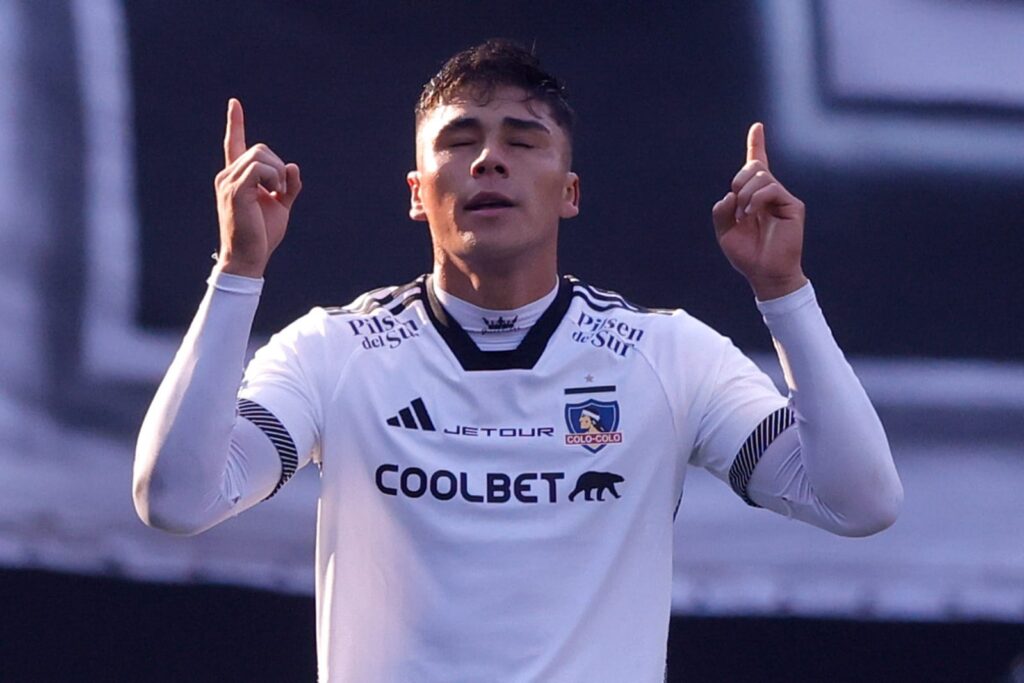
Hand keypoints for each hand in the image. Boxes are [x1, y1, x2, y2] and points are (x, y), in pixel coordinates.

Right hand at [214, 98, 301, 276]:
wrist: (248, 259)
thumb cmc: (262, 236)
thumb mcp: (280, 206)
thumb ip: (288, 185)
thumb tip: (293, 166)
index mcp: (236, 178)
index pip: (233, 144)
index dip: (235, 123)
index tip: (235, 103)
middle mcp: (227, 176)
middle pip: (260, 148)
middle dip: (279, 165)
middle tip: (282, 190)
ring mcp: (228, 182)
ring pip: (261, 156)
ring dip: (278, 172)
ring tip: (277, 193)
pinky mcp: (235, 190)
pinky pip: (260, 168)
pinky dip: (274, 177)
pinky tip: (274, 193)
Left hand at [712, 123, 806, 299]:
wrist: (765, 274)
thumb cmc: (747, 255)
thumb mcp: (725, 232)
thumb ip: (721, 212)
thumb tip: (729, 194)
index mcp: (754, 197)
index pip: (757, 165)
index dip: (757, 145)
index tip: (757, 126)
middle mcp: (770, 194)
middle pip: (754, 167)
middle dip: (739, 180)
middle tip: (736, 205)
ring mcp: (782, 198)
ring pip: (761, 176)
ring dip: (745, 193)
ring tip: (743, 214)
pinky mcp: (793, 206)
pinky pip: (772, 188)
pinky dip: (756, 198)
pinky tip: (751, 213)